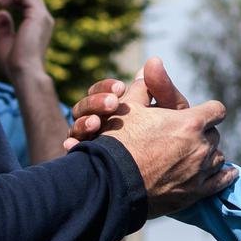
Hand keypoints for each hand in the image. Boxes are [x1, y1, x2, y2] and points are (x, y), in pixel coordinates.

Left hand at [0, 0, 53, 80]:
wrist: (24, 73)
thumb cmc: (15, 65)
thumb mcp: (5, 43)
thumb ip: (5, 28)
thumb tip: (2, 13)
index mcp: (38, 24)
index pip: (28, 0)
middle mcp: (44, 18)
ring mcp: (43, 16)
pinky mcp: (38, 15)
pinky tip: (0, 2)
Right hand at [64, 57, 189, 148]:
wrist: (155, 179)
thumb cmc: (166, 139)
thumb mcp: (167, 112)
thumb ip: (159, 88)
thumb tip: (153, 61)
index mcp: (112, 106)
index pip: (101, 91)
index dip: (107, 88)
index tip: (119, 89)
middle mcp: (95, 122)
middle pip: (84, 107)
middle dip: (96, 102)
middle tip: (112, 104)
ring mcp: (88, 142)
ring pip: (75, 127)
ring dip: (83, 123)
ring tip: (95, 124)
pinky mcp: (85, 160)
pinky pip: (73, 151)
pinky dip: (73, 146)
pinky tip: (73, 145)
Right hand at [67, 58, 236, 215]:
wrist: (111, 182)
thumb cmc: (120, 141)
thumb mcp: (129, 106)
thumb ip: (144, 86)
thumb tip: (149, 66)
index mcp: (189, 122)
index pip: (216, 110)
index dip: (208, 110)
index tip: (201, 113)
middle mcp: (200, 147)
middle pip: (214, 135)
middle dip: (203, 134)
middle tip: (186, 136)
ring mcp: (199, 172)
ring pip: (217, 158)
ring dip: (208, 154)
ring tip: (194, 155)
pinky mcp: (195, 194)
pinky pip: (221, 182)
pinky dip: (225, 176)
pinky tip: (228, 172)